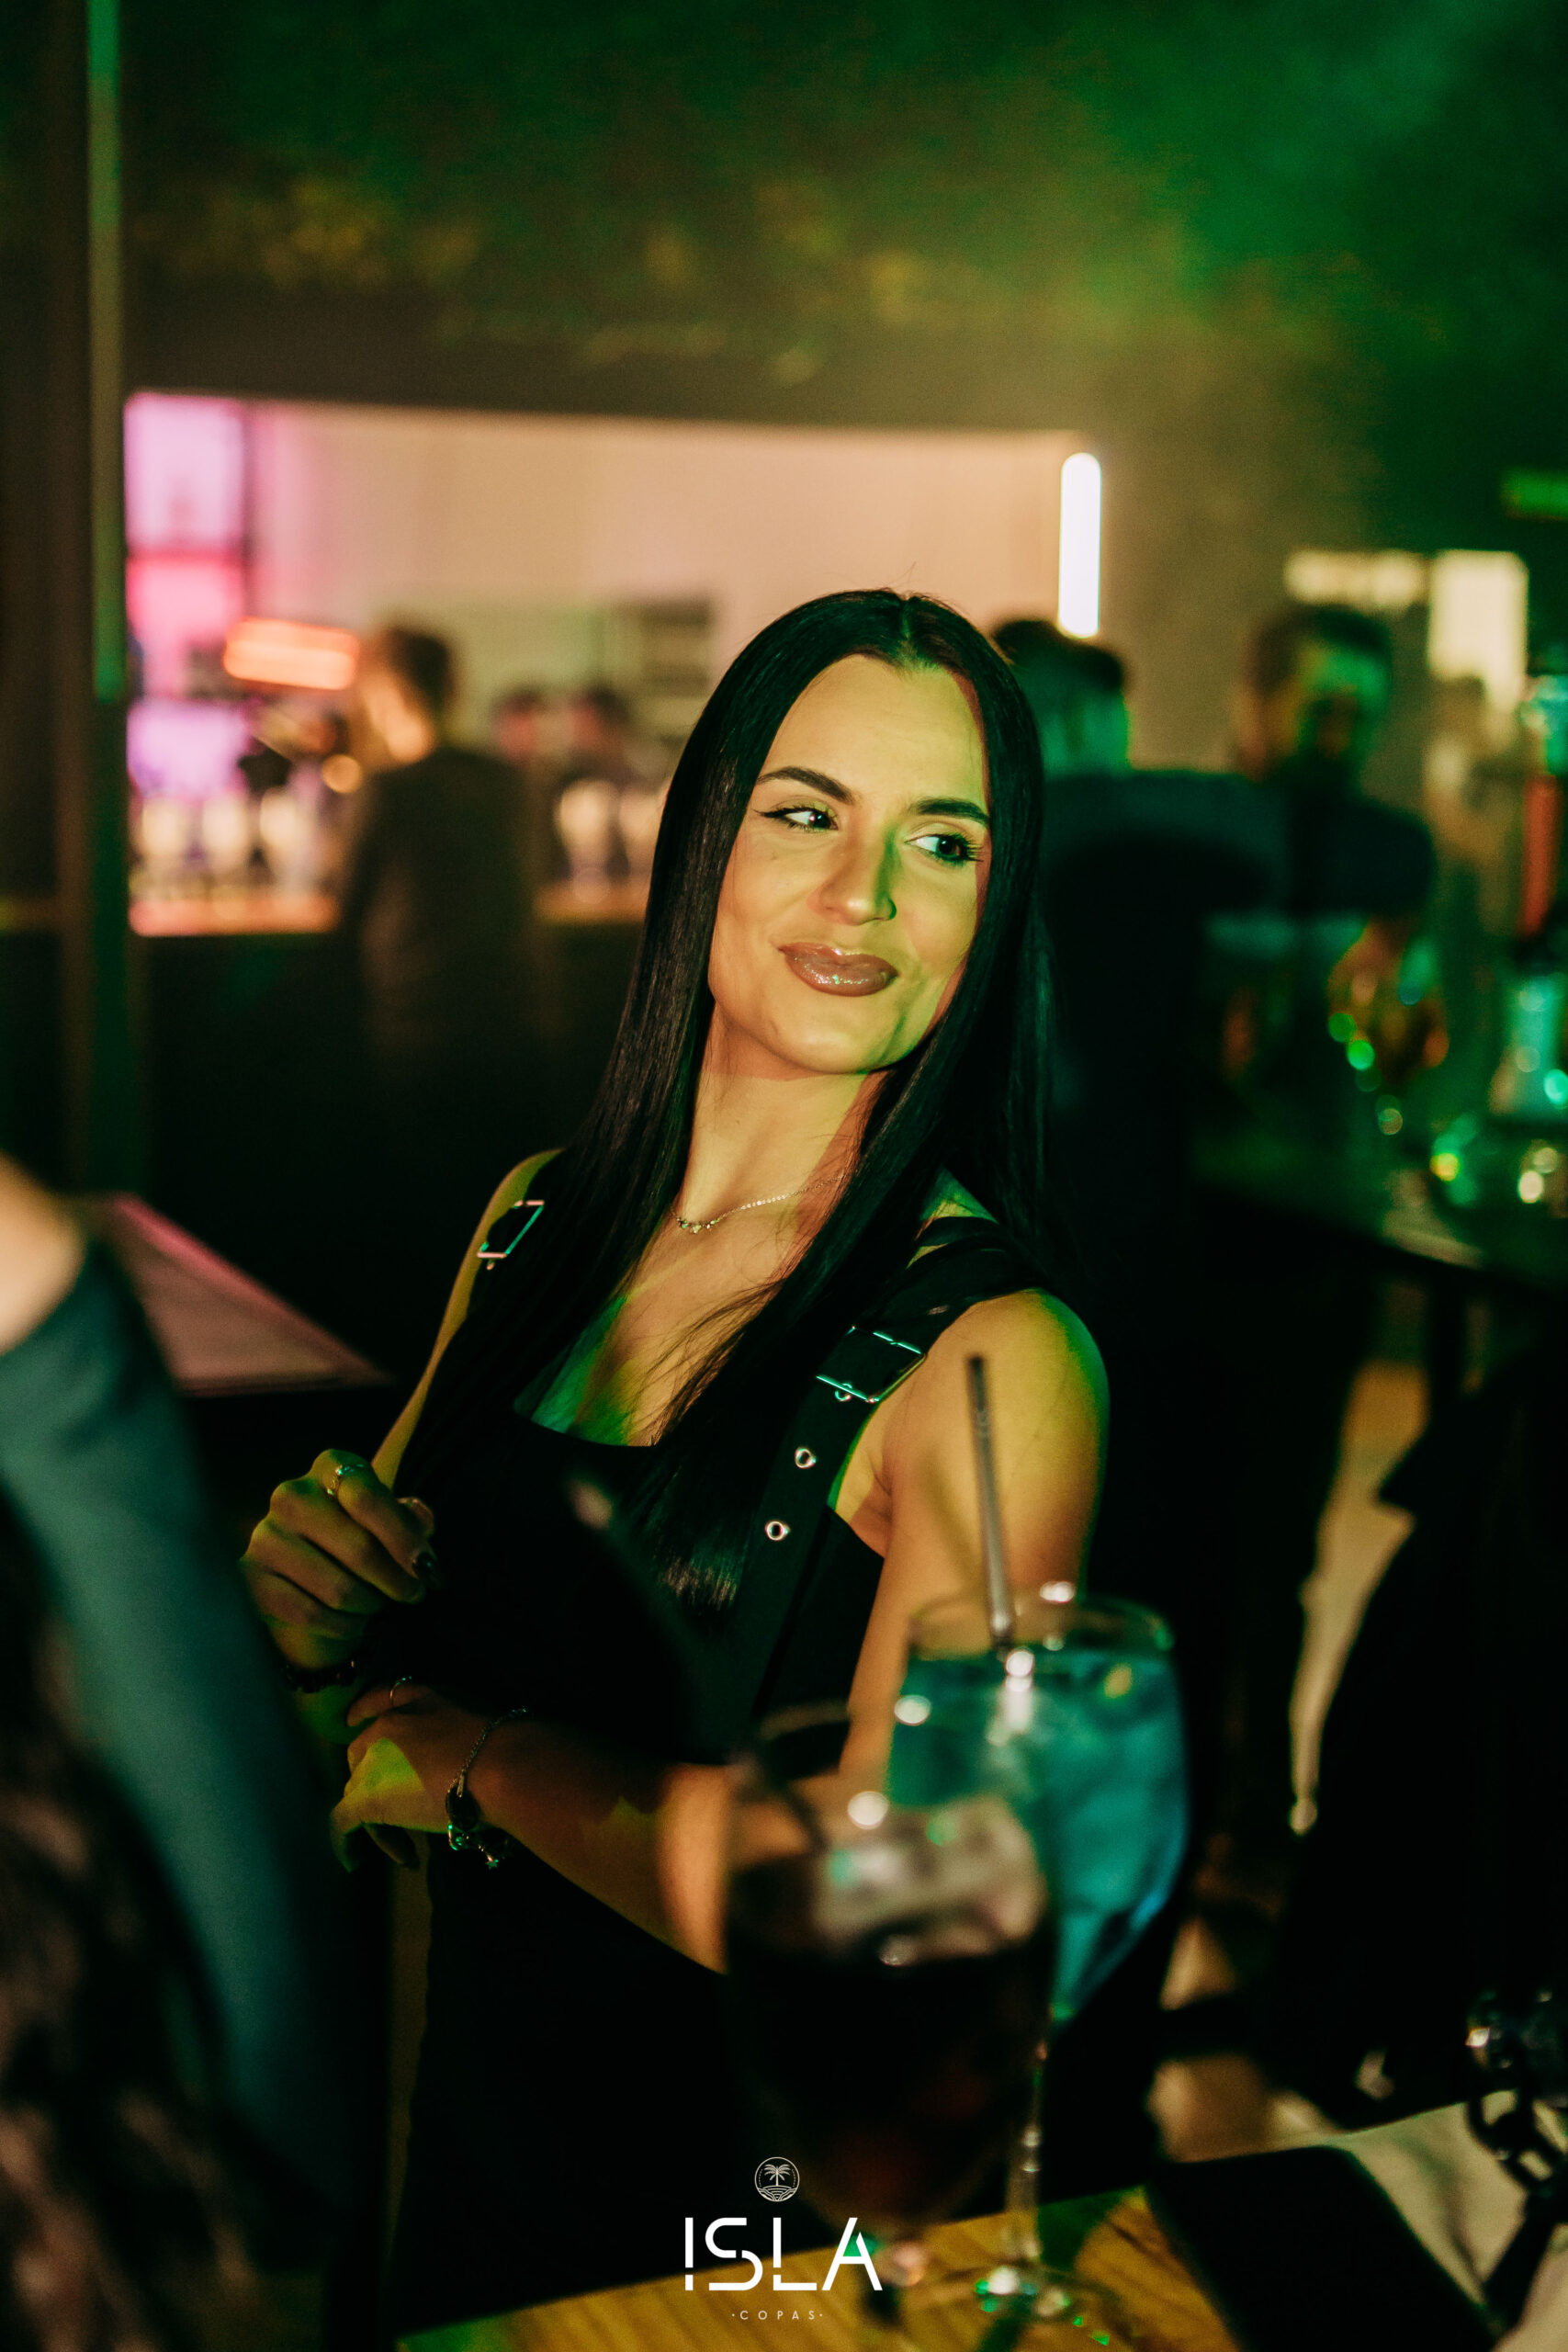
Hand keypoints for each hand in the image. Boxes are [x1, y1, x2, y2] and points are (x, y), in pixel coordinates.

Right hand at [242, 1450, 436, 1667]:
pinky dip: (343, 1626)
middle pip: (359, 1547)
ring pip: (338, 1588)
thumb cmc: (357, 1538)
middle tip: (413, 1594)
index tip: (428, 1569)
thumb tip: (421, 1519)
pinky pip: (310, 1614)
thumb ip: (410, 1518)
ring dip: (370, 1605)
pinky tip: (354, 1622)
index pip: (368, 1497)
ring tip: (377, 1604)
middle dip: (396, 1580)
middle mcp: (291, 1494)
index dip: (403, 1537)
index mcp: (330, 1468)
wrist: (304, 1576)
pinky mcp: (249, 1577)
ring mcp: (265, 1535)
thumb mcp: (387, 1521)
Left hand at [334, 1682, 486, 1869]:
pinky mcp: (367, 1798)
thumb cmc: (503, 1747)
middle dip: (374, 1783)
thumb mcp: (478, 1722)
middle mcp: (388, 1725)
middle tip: (404, 1813)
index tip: (354, 1720)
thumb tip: (462, 1763)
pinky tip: (352, 1862)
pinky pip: (341, 1822)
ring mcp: (374, 1760)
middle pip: (362, 1755)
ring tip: (405, 1848)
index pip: (379, 1699)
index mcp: (417, 1700)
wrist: (499, 1767)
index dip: (363, 1712)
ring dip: (377, 1819)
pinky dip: (343, 1842)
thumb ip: (456, 1734)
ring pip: (357, 1792)